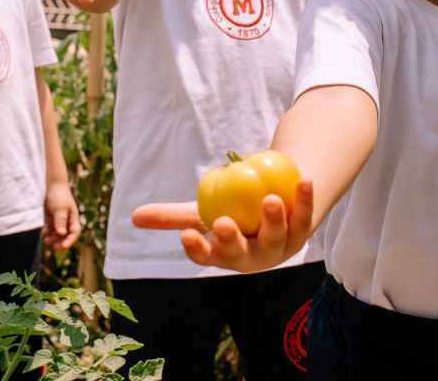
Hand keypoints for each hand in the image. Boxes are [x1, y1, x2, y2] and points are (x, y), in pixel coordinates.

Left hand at [43, 182, 80, 249]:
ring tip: (46, 241)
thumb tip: (61, 234)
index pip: (74, 233)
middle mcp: (67, 222)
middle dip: (60, 242)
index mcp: (73, 219)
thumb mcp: (60, 208)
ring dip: (53, 239)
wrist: (52, 186)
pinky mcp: (51, 220)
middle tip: (54, 248)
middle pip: (66, 236)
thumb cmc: (59, 196)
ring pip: (57, 235)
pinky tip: (43, 233)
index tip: (63, 246)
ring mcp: (59, 221)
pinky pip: (50, 230)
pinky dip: (47, 233)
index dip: (70, 241)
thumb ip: (60, 221)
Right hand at [131, 178, 313, 273]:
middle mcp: (253, 257)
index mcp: (226, 257)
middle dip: (233, 241)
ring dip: (274, 219)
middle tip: (224, 223)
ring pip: (277, 236)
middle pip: (242, 252)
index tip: (186, 235)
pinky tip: (304, 179)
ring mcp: (280, 246)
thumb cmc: (231, 212)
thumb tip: (133, 217)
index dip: (197, 249)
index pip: (208, 257)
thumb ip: (172, 217)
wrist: (276, 207)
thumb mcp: (203, 213)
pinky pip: (304, 214)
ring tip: (270, 200)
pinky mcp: (302, 231)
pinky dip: (303, 197)